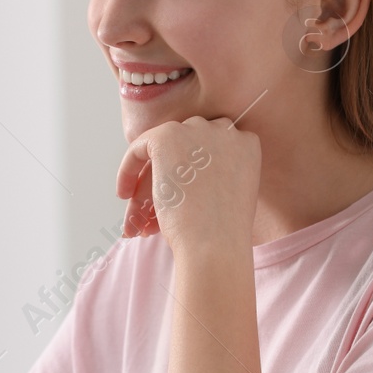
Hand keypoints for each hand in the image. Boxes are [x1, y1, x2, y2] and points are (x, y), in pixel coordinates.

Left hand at [116, 116, 258, 255]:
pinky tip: (125, 194)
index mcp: (246, 144)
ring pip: (163, 149)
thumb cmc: (223, 232)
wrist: (215, 242)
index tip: (182, 194)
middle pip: (187, 145)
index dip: (193, 170)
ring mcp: (196, 131)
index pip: (212, 146)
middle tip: (154, 207)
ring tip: (138, 213)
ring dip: (149, 180)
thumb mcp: (229, 192)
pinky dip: (128, 169)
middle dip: (170, 174)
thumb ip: (215, 173)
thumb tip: (183, 173)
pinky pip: (140, 146)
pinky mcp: (167, 137)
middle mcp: (223, 130)